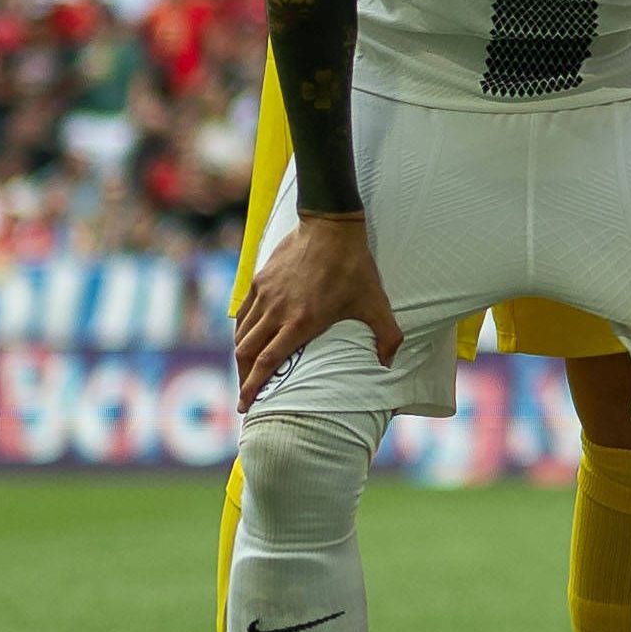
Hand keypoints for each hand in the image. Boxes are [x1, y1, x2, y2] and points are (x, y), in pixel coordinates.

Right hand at [235, 213, 399, 408]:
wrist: (330, 226)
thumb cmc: (354, 266)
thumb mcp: (376, 301)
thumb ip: (387, 334)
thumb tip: (389, 363)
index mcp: (301, 322)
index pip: (267, 363)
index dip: (253, 388)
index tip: (246, 406)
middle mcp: (277, 312)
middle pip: (246, 353)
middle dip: (243, 378)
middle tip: (247, 394)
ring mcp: (265, 295)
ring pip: (241, 335)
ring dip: (241, 357)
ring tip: (246, 371)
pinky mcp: (259, 281)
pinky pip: (242, 314)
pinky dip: (241, 332)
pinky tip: (247, 339)